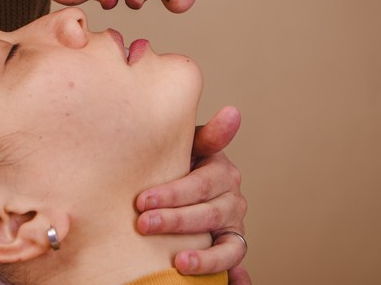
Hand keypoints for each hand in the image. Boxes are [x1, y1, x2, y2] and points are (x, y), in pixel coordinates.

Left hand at [135, 106, 249, 282]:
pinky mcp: (231, 250)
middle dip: (175, 221)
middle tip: (143, 225)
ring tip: (180, 262)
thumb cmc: (177, 163)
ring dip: (207, 257)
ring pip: (228, 246)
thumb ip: (206, 134)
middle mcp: (232, 201)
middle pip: (209, 215)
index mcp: (222, 172)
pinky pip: (236, 265)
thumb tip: (233, 112)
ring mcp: (233, 228)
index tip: (142, 201)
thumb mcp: (187, 145)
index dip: (173, 194)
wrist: (180, 181)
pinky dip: (238, 278)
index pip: (200, 184)